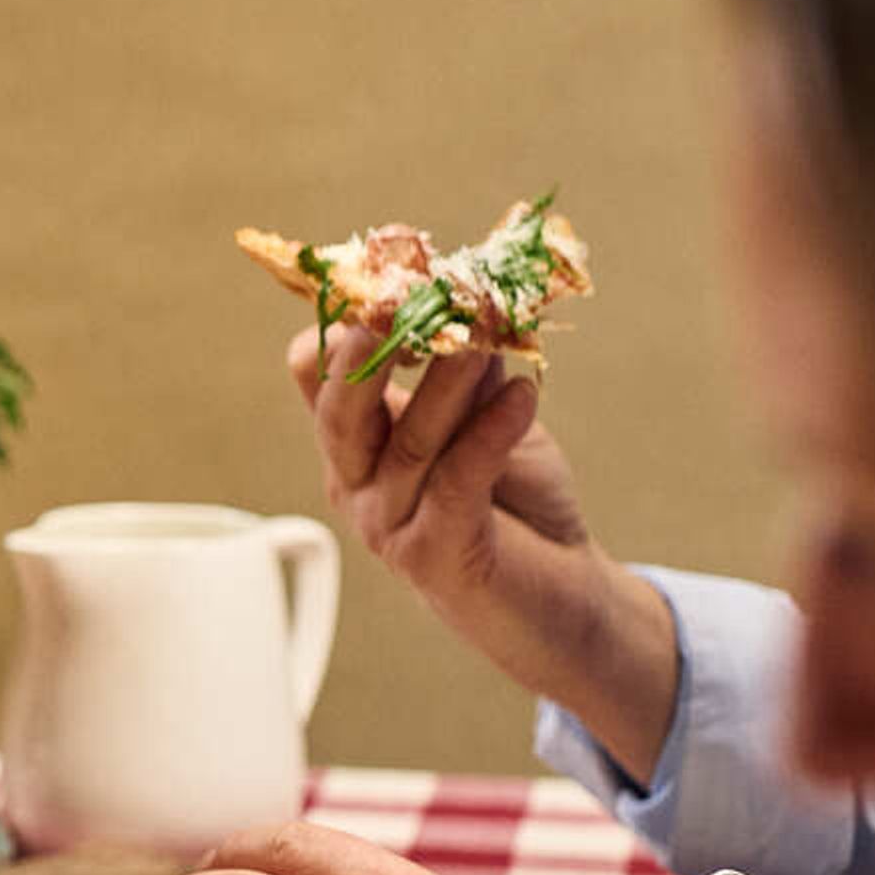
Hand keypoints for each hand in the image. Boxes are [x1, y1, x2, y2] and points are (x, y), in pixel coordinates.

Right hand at [292, 326, 678, 775]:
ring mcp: (389, 524)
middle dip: (363, 351)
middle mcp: (357, 485)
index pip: (313, 375)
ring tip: (489, 333)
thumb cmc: (516, 505)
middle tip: (396, 298)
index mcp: (356, 445)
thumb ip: (470, 375)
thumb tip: (471, 307)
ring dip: (450, 380)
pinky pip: (456, 482)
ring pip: (409, 442)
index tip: (391, 277)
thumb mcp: (490, 421)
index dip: (342, 325)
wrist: (561, 598)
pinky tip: (524, 395)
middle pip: (338, 410)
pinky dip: (490, 433)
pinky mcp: (435, 555)